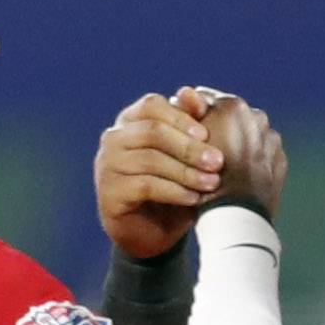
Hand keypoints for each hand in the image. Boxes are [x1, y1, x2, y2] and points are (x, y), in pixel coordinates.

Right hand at [95, 90, 225, 260]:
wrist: (151, 232)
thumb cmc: (172, 186)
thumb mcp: (184, 156)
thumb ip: (189, 125)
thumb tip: (193, 92)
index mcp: (129, 120)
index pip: (152, 106)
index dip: (181, 117)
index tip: (207, 134)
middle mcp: (113, 139)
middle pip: (152, 132)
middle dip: (188, 147)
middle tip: (218, 161)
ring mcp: (107, 165)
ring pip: (150, 159)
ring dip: (185, 171)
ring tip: (211, 183)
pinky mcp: (109, 193)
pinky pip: (145, 186)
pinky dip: (174, 191)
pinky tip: (194, 198)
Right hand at [197, 91, 285, 221]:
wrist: (235, 216)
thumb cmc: (202, 178)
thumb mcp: (187, 144)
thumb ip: (187, 114)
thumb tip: (185, 91)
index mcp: (232, 106)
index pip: (203, 99)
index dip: (189, 117)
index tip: (181, 132)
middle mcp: (256, 115)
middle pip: (228, 116)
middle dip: (217, 128)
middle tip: (202, 150)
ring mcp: (271, 137)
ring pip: (246, 135)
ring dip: (235, 144)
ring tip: (221, 166)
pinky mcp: (280, 159)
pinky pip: (262, 154)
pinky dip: (251, 161)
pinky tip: (238, 175)